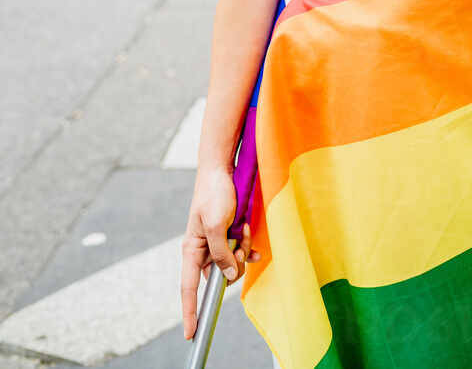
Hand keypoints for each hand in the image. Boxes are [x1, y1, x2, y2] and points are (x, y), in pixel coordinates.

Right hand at [181, 165, 260, 339]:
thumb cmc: (214, 193)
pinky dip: (248, 247)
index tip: (190, 333)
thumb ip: (221, 253)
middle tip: (238, 245)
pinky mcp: (227, 235)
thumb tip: (228, 276)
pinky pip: (239, 251)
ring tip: (242, 228)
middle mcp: (203, 250)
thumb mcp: (216, 224)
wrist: (222, 169)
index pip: (188, 288)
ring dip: (242, 250)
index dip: (190, 311)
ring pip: (233, 263)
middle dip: (234, 265)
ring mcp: (216, 243)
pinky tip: (252, 241)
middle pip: (219, 276)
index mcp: (192, 249)